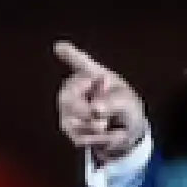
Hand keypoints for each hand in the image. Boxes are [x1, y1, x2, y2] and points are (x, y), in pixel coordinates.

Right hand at [54, 41, 147, 163]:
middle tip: (103, 118)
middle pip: (67, 97)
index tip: (59, 47)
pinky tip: (106, 134)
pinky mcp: (69, 128)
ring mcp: (68, 108)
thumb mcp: (127, 102)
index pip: (80, 62)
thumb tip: (95, 110)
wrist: (126, 133)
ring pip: (72, 121)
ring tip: (109, 126)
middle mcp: (76, 88)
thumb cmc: (126, 108)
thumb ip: (113, 102)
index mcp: (93, 75)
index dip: (69, 54)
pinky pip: (79, 136)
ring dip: (97, 129)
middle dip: (85, 112)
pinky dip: (97, 139)